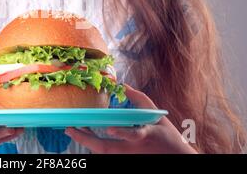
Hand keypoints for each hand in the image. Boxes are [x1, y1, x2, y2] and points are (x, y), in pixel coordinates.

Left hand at [64, 85, 197, 153]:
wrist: (176, 159)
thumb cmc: (167, 137)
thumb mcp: (157, 116)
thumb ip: (140, 100)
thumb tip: (124, 86)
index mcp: (145, 135)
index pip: (134, 135)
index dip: (122, 133)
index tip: (110, 129)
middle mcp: (133, 149)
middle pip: (107, 148)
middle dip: (87, 139)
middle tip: (70, 128)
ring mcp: (128, 157)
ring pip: (103, 153)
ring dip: (87, 142)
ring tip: (73, 129)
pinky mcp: (124, 160)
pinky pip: (105, 154)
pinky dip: (94, 145)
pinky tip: (84, 135)